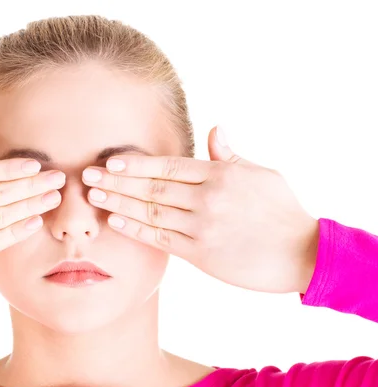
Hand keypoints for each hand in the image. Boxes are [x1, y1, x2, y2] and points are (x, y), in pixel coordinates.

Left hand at [82, 126, 318, 293]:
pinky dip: (136, 230)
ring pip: (151, 212)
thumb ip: (230, 156)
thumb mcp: (261, 174)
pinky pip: (161, 239)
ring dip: (119, 204)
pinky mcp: (201, 253)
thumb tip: (214, 130)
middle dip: (117, 181)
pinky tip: (116, 222)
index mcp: (220, 174)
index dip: (136, 164)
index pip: (168, 165)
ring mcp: (202, 226)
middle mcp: (207, 198)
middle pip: (152, 187)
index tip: (111, 161)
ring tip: (94, 197)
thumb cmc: (282, 211)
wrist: (302, 253)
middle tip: (87, 176)